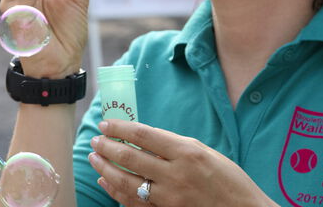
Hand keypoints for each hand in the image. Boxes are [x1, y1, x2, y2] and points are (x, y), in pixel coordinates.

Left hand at [90, 120, 275, 205]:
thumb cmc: (229, 181)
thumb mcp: (205, 153)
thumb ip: (174, 145)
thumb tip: (142, 136)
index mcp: (187, 153)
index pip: (142, 135)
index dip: (119, 128)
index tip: (105, 124)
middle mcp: (176, 175)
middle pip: (129, 157)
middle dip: (106, 147)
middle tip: (95, 141)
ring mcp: (171, 198)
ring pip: (126, 182)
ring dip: (105, 168)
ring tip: (94, 159)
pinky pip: (134, 202)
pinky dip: (115, 191)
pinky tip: (105, 181)